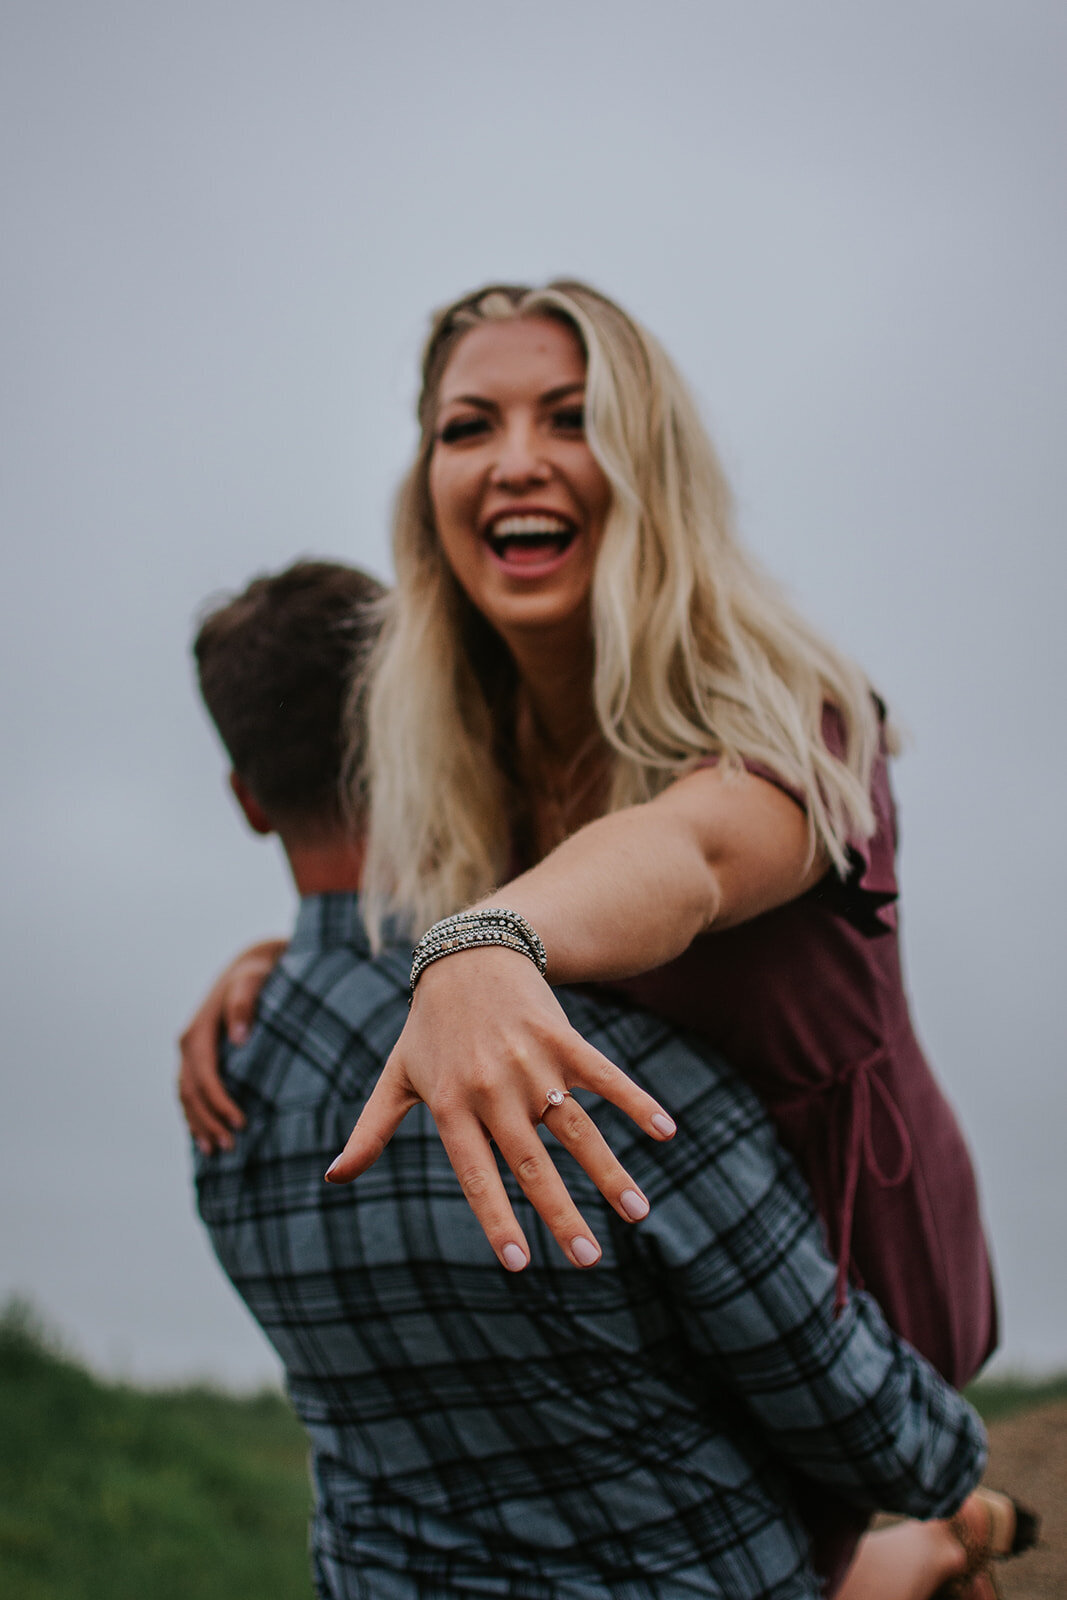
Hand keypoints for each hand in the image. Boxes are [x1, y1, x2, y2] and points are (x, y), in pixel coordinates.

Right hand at [177, 939, 286, 1151]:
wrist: (251, 965)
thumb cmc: (257, 974)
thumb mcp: (253, 981)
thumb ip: (244, 1004)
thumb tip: (237, 1037)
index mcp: (199, 1031)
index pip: (204, 1076)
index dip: (219, 1102)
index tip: (240, 1123)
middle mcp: (189, 1044)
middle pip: (191, 1092)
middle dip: (208, 1121)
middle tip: (230, 1146)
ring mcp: (191, 1052)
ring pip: (187, 1096)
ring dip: (199, 1123)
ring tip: (216, 1150)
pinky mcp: (199, 1058)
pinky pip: (190, 1092)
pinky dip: (196, 1114)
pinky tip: (206, 1134)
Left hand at [325, 946, 676, 1270]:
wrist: (466, 954)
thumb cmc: (427, 1027)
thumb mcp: (395, 1076)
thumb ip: (371, 1131)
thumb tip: (333, 1179)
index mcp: (451, 1105)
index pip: (476, 1175)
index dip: (497, 1220)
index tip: (520, 1266)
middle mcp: (492, 1088)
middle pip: (531, 1163)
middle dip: (561, 1215)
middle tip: (589, 1261)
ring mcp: (531, 1062)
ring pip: (575, 1128)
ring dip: (609, 1172)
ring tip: (638, 1214)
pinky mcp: (563, 1039)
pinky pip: (603, 1076)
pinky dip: (634, 1101)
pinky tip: (665, 1131)